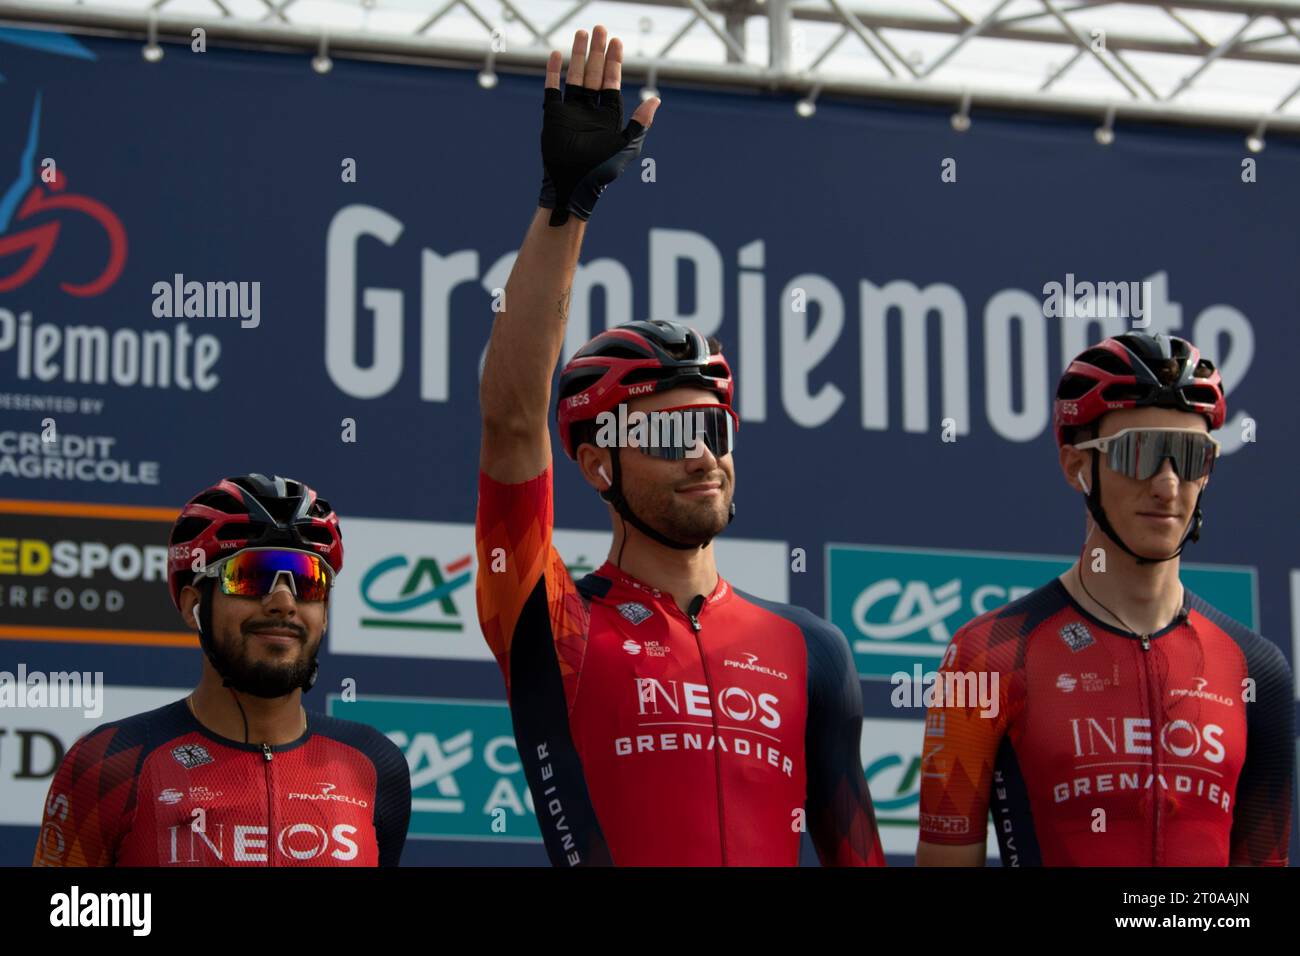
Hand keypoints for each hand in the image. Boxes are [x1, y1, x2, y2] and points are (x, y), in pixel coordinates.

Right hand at [539, 26, 661, 225]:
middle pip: (595, 73)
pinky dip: (553, 72)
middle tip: (600, 28)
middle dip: (598, 51)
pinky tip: (556, 55)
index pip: (611, 81)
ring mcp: (571, 111)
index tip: (616, 41)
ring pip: (576, 75)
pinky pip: (552, 89)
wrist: (573, 185)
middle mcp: (590, 110)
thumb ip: (640, 123)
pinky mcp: (553, 115)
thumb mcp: (626, 146)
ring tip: (582, 34)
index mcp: (608, 115)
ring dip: (579, 55)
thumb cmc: (602, 171)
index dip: (614, 62)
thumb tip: (656, 99)